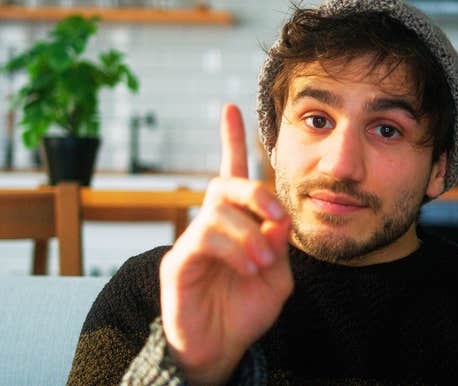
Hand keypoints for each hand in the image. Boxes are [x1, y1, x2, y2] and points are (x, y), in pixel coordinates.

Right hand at [159, 104, 291, 383]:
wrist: (222, 349)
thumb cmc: (246, 310)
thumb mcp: (277, 276)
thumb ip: (279, 246)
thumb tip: (279, 218)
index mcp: (237, 224)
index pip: (232, 174)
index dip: (232, 141)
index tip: (231, 107)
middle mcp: (212, 225)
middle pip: (225, 183)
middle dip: (257, 192)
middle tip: (277, 218)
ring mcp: (192, 242)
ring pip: (217, 211)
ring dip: (249, 234)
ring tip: (263, 263)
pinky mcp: (178, 263)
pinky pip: (205, 238)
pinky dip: (234, 249)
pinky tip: (248, 268)